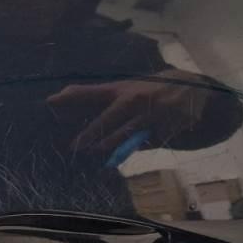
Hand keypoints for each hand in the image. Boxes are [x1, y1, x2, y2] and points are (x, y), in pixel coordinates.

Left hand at [47, 69, 211, 152]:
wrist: (193, 90)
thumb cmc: (149, 92)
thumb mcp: (127, 91)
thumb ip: (101, 102)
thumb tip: (67, 114)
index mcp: (121, 89)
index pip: (91, 92)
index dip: (70, 96)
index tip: (50, 101)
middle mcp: (134, 99)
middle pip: (106, 120)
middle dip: (88, 134)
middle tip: (73, 147)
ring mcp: (150, 114)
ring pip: (124, 135)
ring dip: (107, 146)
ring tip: (94, 152)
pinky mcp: (163, 129)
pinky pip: (143, 144)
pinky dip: (131, 149)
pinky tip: (123, 153)